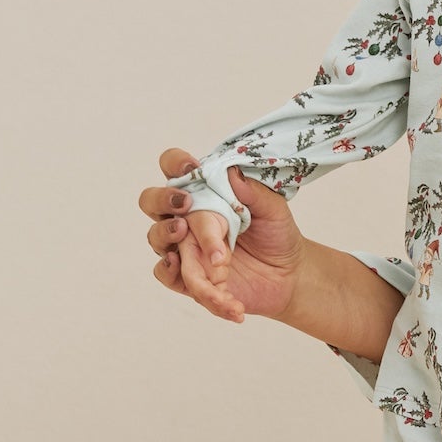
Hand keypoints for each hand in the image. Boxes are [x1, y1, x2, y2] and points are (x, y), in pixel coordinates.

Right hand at [140, 152, 301, 324]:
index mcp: (204, 194)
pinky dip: (176, 274)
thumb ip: (253, 192)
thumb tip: (232, 173)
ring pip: (157, 238)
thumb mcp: (273, 210)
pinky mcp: (189, 278)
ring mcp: (186, 248)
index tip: (192, 168)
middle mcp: (187, 218)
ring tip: (185, 233)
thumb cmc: (276, 235)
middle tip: (185, 203)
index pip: (175, 170)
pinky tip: (193, 273)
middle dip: (162, 199)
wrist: (289, 276)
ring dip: (168, 235)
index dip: (175, 163)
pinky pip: (168, 276)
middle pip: (152, 201)